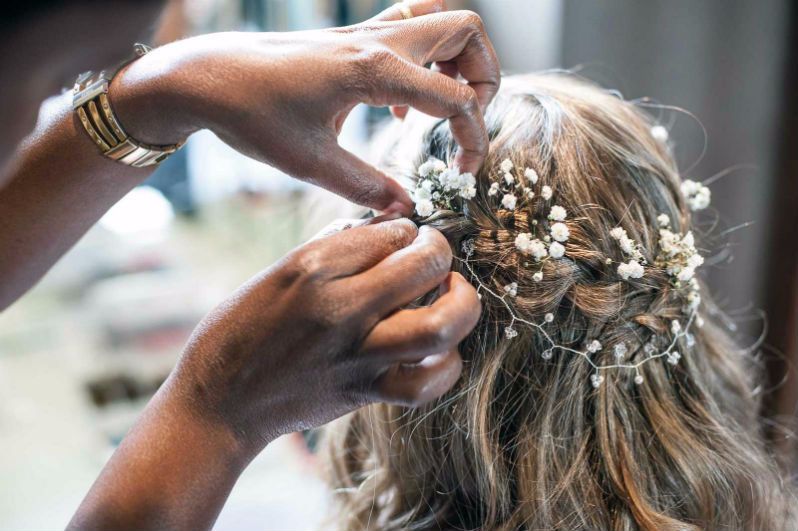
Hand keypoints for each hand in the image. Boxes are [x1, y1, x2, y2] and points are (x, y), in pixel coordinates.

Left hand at [113, 0, 499, 213]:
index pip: (458, 97)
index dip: (473, 139)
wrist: (206, 77)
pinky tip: (402, 101)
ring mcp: (364, 33)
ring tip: (442, 108)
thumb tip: (405, 207)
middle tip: (466, 121)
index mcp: (375, 71)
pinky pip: (408, 28)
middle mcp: (378, 42)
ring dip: (457, 60)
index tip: (463, 173)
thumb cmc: (252, 115)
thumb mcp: (311, 162)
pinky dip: (425, 58)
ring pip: (440, 21)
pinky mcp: (350, 38)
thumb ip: (366, 186)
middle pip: (466, 32)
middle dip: (484, 76)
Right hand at [169, 217, 480, 454]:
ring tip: (452, 293)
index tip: (400, 237)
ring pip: (440, 326)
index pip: (390, 232)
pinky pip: (427, 384)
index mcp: (312, 269)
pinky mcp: (364, 393)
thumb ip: (334, 249)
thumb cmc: (241, 330)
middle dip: (440, 250)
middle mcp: (339, 309)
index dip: (404, 229)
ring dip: (461, 302)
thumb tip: (386, 230)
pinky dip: (447, 365)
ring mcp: (356, 355)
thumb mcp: (277, 272)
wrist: (219, 404)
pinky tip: (439, 348)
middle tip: (433, 253)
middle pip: (426, 264)